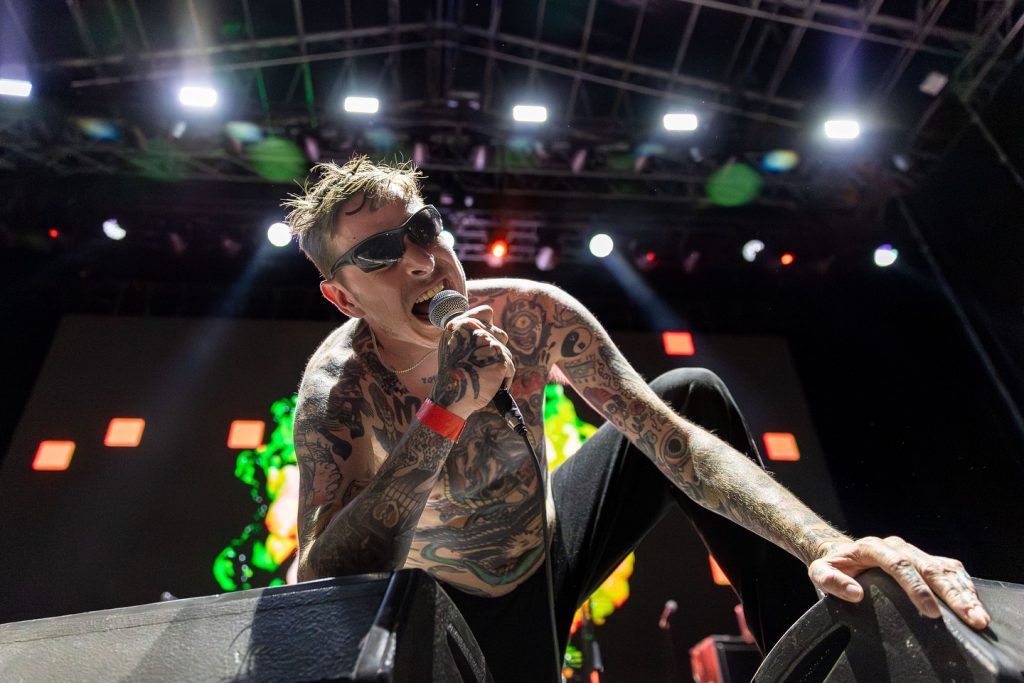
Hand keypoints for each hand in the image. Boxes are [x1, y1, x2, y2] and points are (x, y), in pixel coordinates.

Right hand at [431, 304, 514, 419]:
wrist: (452, 395)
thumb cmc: (453, 373)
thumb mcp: (453, 344)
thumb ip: (469, 331)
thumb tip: (490, 322)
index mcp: (461, 324)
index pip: (487, 312)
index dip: (489, 327)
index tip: (483, 343)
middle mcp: (475, 329)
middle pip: (501, 335)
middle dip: (496, 351)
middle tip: (481, 364)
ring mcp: (488, 343)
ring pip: (505, 352)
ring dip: (500, 366)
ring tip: (484, 376)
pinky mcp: (500, 358)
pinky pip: (510, 367)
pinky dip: (504, 378)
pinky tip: (492, 384)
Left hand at [808, 536, 989, 629]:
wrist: (841, 553)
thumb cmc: (832, 566)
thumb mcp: (820, 573)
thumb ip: (831, 581)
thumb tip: (855, 593)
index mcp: (872, 547)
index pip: (900, 565)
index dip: (917, 589)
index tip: (931, 612)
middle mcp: (896, 546)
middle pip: (928, 567)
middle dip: (951, 594)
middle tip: (969, 617)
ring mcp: (913, 551)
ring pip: (943, 568)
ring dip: (963, 592)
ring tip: (978, 616)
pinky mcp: (924, 559)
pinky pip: (948, 569)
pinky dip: (964, 585)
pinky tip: (974, 602)